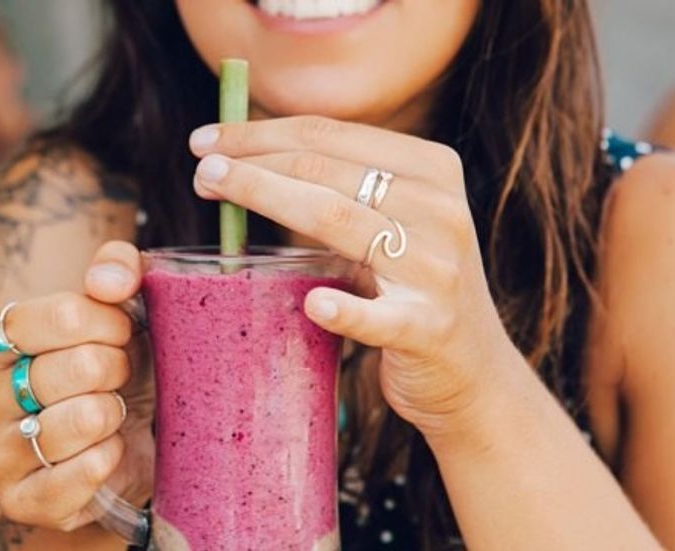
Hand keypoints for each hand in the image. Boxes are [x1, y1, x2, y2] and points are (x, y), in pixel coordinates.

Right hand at [0, 241, 147, 530]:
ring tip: (108, 414)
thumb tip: (109, 279)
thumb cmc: (110, 369)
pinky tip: (107, 450)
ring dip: (115, 414)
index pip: (67, 314)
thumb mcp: (117, 309)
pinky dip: (112, 457)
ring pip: (87, 418)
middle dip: (119, 368)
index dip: (111, 322)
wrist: (116, 445)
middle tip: (114, 378)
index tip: (119, 333)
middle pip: (83, 365)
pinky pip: (87, 471)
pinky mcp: (21, 500)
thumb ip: (116, 268)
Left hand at [189, 116, 525, 439]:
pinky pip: (381, 317)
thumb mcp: (393, 226)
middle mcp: (440, 209)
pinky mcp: (429, 329)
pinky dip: (346, 310)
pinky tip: (312, 304)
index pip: (333, 135)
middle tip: (201, 167)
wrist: (474, 374)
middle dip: (254, 161)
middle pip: (328, 169)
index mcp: (432, 170)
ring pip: (342, 221)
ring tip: (215, 189)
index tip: (208, 140)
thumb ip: (343, 191)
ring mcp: (437, 270)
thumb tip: (246, 159)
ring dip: (270, 197)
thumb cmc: (412, 290)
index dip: (263, 131)